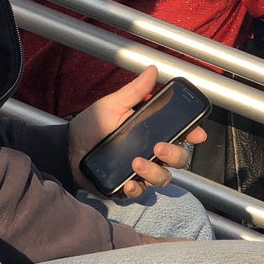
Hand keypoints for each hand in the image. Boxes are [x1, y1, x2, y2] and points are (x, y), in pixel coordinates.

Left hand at [69, 65, 206, 198]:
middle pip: (177, 159)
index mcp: (150, 132)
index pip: (179, 134)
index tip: (197, 133)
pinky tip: (129, 182)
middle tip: (159, 147)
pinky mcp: (126, 186)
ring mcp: (140, 171)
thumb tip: (152, 70)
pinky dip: (136, 189)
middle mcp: (150, 152)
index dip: (192, 134)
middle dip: (174, 154)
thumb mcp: (112, 105)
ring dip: (153, 172)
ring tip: (136, 162)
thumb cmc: (91, 125)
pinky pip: (140, 193)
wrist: (67, 148)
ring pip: (162, 178)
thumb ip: (133, 91)